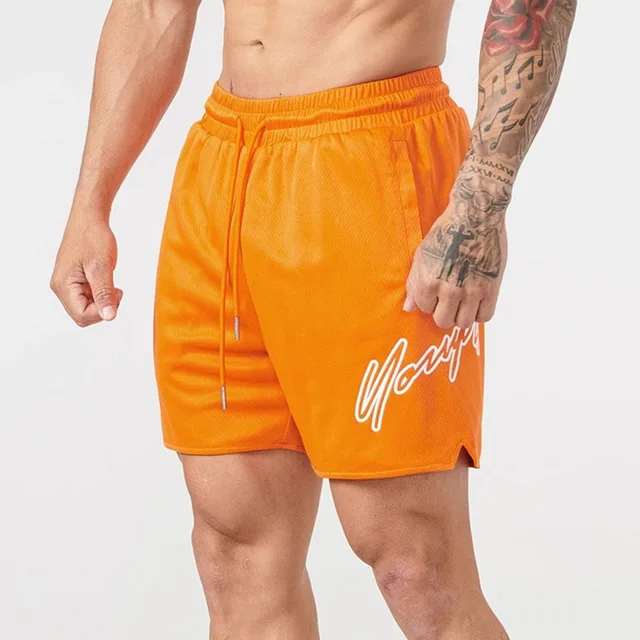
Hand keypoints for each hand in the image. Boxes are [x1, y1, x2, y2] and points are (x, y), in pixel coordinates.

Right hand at [50, 213, 122, 326]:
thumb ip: (104, 293)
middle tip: (115, 290)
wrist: (89, 218)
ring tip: (111, 283)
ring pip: (86, 308)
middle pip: (82, 315)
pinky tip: (106, 281)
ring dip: (102, 300)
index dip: (101, 312)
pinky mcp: (73, 280)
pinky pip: (87, 297)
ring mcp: (66, 284)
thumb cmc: (93, 237)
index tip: (115, 294)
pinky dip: (100, 293)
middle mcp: (61, 287)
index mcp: (63, 285)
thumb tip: (108, 317)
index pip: (82, 316)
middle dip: (102, 307)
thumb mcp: (102, 267)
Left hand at [403, 195, 507, 328]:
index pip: (424, 308)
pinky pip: (485, 316)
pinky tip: (476, 302)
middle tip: (449, 299)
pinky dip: (479, 313)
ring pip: (463, 323)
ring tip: (462, 301)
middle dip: (444, 311)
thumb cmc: (447, 232)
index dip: (430, 300)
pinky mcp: (491, 289)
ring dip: (461, 314)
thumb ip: (414, 284)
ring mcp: (471, 291)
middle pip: (443, 321)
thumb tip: (408, 308)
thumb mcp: (422, 255)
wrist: (476, 216)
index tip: (436, 291)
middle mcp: (448, 290)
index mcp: (427, 281)